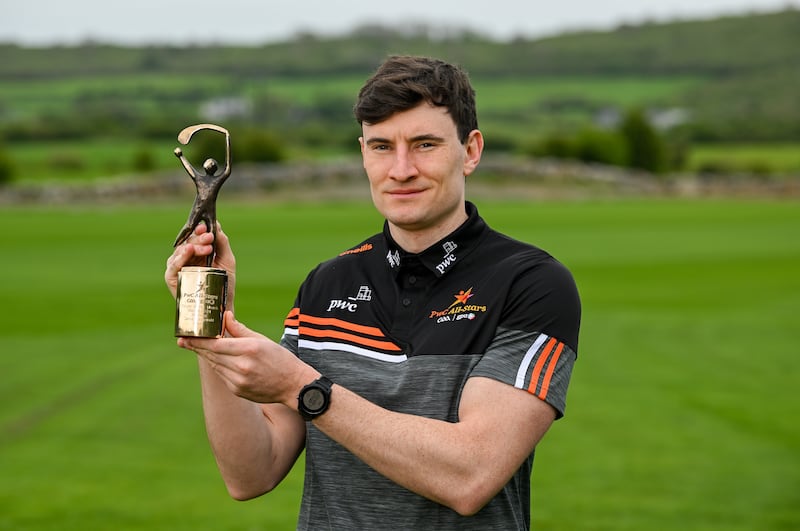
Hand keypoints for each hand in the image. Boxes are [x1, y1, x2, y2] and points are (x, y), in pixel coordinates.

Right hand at [164, 222, 236, 309]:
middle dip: (199, 238)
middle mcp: (186, 257)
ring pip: (180, 251)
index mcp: (198, 251)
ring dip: (193, 246)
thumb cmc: (224, 282)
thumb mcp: (227, 260)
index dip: (199, 230)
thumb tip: (216, 224)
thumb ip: (222, 243)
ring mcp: (178, 267)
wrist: (222, 305)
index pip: (195, 236)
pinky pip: (172, 266)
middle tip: (209, 238)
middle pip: (188, 241)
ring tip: (206, 248)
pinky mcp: (172, 278)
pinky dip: (179, 257)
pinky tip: (188, 251)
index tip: (206, 228)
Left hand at [177, 311, 318, 405]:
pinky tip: (218, 361)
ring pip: (215, 366)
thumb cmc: (280, 359)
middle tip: (184, 341)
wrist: (293, 386)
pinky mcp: (238, 391)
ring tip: (198, 348)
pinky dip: (219, 367)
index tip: (186, 337)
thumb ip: (240, 330)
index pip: (216, 344)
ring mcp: (239, 381)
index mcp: (250, 349)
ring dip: (207, 356)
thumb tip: (225, 317)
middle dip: (197, 347)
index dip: (199, 341)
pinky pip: (222, 376)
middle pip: (212, 355)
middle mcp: (242, 366)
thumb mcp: (262, 340)